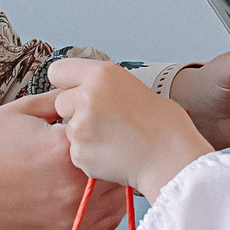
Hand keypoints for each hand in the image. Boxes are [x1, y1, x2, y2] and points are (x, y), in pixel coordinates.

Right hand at [0, 95, 125, 229]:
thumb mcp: (20, 110)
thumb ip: (60, 102)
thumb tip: (82, 97)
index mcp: (63, 149)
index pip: (109, 133)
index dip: (107, 124)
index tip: (103, 121)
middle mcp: (71, 187)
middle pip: (118, 167)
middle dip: (112, 153)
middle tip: (104, 144)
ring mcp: (68, 217)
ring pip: (117, 198)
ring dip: (112, 182)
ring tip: (94, 168)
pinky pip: (102, 224)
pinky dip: (102, 208)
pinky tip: (87, 192)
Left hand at [47, 59, 214, 200]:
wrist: (172, 158)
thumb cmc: (162, 125)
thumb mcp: (132, 86)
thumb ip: (102, 86)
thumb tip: (85, 90)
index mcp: (101, 74)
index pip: (57, 71)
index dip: (67, 84)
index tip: (75, 92)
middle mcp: (86, 96)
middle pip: (61, 103)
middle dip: (75, 112)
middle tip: (104, 121)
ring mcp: (80, 126)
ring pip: (69, 129)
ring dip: (84, 135)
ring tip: (114, 140)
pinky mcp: (80, 152)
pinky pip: (76, 152)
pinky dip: (90, 155)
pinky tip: (113, 154)